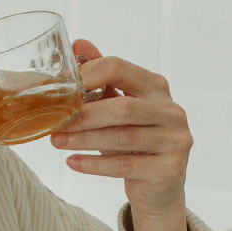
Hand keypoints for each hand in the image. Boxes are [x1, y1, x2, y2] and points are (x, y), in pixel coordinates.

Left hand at [51, 39, 192, 214]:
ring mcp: (176, 141)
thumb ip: (102, 76)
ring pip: (123, 138)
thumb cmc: (135, 141)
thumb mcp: (118, 106)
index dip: (87, 75)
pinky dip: (94, 165)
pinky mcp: (171, 170)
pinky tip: (72, 162)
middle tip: (55, 122)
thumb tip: (78, 43)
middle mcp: (172, 111)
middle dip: (84, 115)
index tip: (61, 88)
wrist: (160, 186)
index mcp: (157, 87)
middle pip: (123, 107)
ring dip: (84, 139)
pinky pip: (126, 166)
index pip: (119, 68)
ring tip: (56, 142)